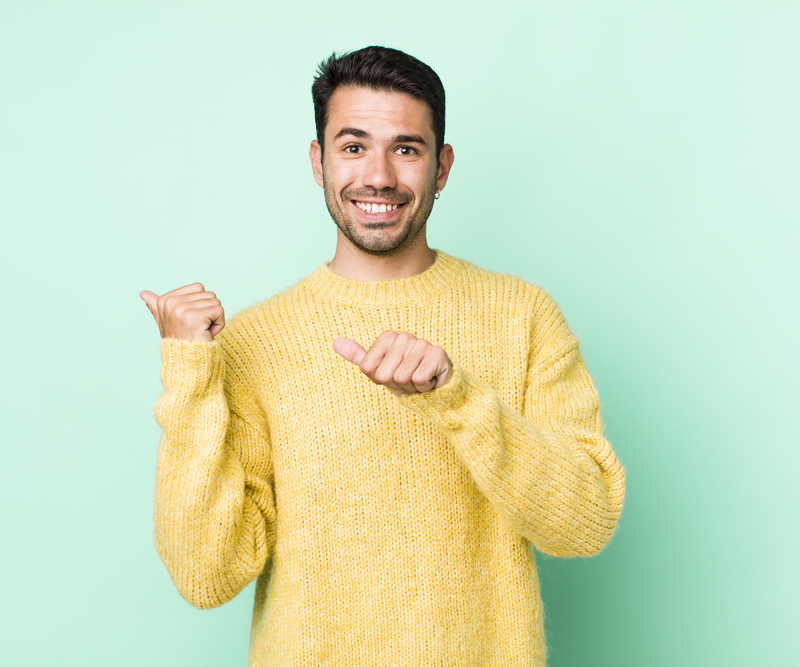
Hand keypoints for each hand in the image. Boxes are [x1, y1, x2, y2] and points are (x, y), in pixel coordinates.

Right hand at [139, 283, 224, 341]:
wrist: (185, 362)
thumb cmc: (179, 341)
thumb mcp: (165, 321)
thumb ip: (156, 307)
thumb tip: (143, 293)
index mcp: (165, 299)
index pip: (199, 288)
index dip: (201, 304)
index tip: (191, 321)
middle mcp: (171, 302)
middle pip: (209, 294)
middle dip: (210, 312)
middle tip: (198, 328)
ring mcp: (182, 309)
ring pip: (215, 302)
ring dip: (215, 319)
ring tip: (202, 331)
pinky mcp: (195, 317)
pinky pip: (219, 311)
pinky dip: (219, 324)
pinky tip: (207, 333)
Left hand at [333, 331, 451, 396]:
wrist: (433, 387)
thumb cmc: (403, 376)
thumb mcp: (377, 369)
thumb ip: (357, 356)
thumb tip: (335, 342)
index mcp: (387, 337)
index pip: (368, 368)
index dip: (379, 379)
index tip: (392, 374)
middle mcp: (403, 336)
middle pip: (384, 375)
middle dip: (395, 384)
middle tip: (407, 379)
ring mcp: (421, 343)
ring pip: (402, 377)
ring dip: (410, 387)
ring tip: (418, 379)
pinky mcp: (437, 354)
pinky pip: (418, 379)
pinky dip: (423, 387)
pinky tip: (429, 380)